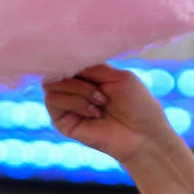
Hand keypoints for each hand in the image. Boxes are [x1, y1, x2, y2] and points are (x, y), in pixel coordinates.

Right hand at [43, 64, 193, 193]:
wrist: (143, 135)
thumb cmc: (136, 105)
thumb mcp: (118, 76)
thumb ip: (92, 66)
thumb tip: (65, 59)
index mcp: (88, 76)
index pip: (67, 59)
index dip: (73, 58)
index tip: (89, 64)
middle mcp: (74, 89)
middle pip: (55, 70)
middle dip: (77, 77)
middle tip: (101, 91)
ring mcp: (67, 105)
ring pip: (50, 85)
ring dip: (79, 90)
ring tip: (100, 102)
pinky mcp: (62, 122)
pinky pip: (52, 101)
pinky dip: (75, 102)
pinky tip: (94, 113)